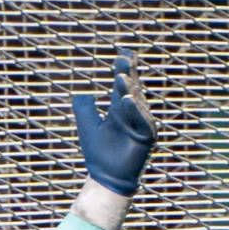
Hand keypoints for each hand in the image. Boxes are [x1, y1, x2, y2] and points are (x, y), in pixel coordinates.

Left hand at [73, 54, 158, 197]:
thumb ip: (85, 110)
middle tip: (124, 57)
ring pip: (136, 102)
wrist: (106, 177)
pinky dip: (134, 110)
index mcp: (120, 109)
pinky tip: (127, 100)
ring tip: (119, 77)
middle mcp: (132, 114)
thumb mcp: (88, 127)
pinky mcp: (146, 137)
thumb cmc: (99, 153)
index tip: (123, 52)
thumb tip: (82, 94)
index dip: (123, 69)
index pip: (123, 85)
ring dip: (128, 90)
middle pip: (131, 89)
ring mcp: (141, 124)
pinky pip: (141, 121)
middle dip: (128, 73)